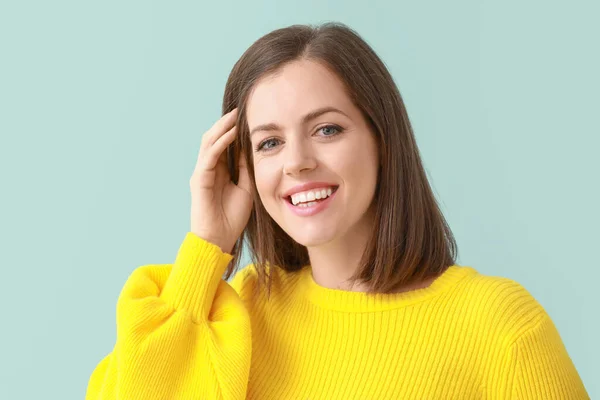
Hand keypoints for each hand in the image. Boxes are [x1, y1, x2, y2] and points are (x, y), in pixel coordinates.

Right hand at [189, 108, 252, 253]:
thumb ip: (246, 169)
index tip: (247, 117)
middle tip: (240, 109)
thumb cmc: (232, 218)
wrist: (219, 240)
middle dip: (226, 123)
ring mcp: (202, 173)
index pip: (223, 144)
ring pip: (209, 143)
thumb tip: (252, 149)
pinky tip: (231, 134)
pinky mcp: (200, 180)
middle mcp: (207, 169)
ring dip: (222, 128)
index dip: (233, 130)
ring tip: (235, 115)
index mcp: (218, 171)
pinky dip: (220, 143)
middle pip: (214, 139)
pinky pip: (209, 156)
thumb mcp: (246, 188)